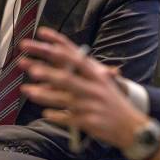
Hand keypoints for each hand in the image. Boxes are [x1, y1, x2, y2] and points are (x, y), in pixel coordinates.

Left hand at [19, 27, 149, 150]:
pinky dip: (56, 116)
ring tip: (27, 91)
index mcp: (97, 75)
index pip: (75, 55)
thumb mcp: (103, 83)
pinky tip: (45, 114)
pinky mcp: (88, 122)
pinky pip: (67, 118)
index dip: (58, 43)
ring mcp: (90, 105)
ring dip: (44, 94)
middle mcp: (93, 87)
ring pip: (63, 98)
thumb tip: (68, 61)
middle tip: (27, 64)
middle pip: (66, 77)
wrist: (132, 126)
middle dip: (45, 71)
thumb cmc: (114, 102)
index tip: (41, 33)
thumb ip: (85, 72)